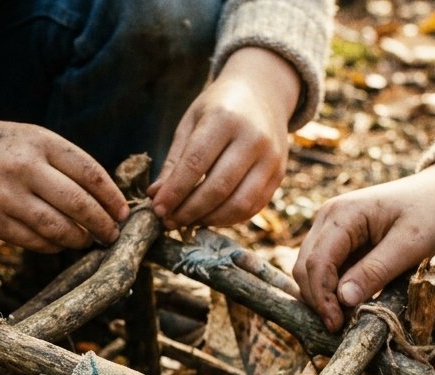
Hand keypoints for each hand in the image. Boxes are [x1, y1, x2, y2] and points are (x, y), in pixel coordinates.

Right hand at [0, 104, 128, 252]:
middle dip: (102, 225)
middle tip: (111, 235)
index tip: (123, 213)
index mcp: (40, 141)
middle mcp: (24, 168)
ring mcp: (6, 196)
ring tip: (86, 241)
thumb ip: (64, 162)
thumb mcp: (31, 137)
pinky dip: (52, 246)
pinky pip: (33, 241)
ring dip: (78, 240)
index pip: (90, 174)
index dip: (112, 198)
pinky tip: (59, 243)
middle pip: (78, 205)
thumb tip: (105, 199)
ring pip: (57, 229)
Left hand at [149, 47, 298, 228]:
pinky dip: (228, 219)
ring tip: (186, 221)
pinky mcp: (279, 175)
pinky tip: (208, 217)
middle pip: (218, 187)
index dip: (175, 191)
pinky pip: (253, 207)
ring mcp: (270, 158)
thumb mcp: (191, 123)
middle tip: (168, 221)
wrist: (263, 93)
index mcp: (225, 118)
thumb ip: (175, 160)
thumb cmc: (219, 107)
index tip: (157, 208)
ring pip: (238, 204)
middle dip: (189, 210)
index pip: (195, 163)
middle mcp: (253, 138)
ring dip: (208, 219)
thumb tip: (156, 196)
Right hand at [293, 160, 434, 330]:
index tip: (337, 324)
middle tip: (341, 326)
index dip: (322, 297)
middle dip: (318, 300)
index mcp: (343, 214)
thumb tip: (343, 299)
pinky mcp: (335, 240)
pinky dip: (331, 289)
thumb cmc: (429, 215)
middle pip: (305, 268)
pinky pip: (323, 269)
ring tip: (346, 317)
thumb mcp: (411, 245)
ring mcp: (328, 228)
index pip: (317, 262)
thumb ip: (376, 270)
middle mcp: (327, 218)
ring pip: (309, 270)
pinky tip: (349, 303)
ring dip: (323, 296)